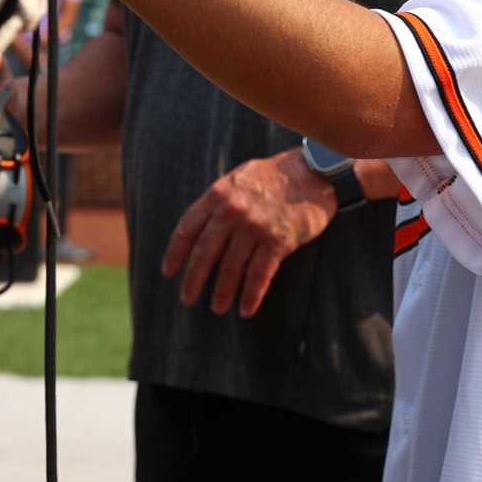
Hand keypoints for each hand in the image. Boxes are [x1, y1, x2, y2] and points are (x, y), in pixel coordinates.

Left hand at [160, 150, 337, 317]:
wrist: (313, 172)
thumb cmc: (273, 176)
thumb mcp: (238, 179)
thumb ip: (218, 201)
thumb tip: (199, 227)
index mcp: (217, 195)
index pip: (187, 229)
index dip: (175, 253)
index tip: (168, 272)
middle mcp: (232, 211)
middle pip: (204, 253)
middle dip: (194, 279)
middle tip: (187, 298)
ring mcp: (254, 227)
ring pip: (231, 268)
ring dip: (222, 292)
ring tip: (217, 308)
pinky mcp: (278, 241)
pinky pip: (259, 275)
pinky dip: (251, 295)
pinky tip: (246, 309)